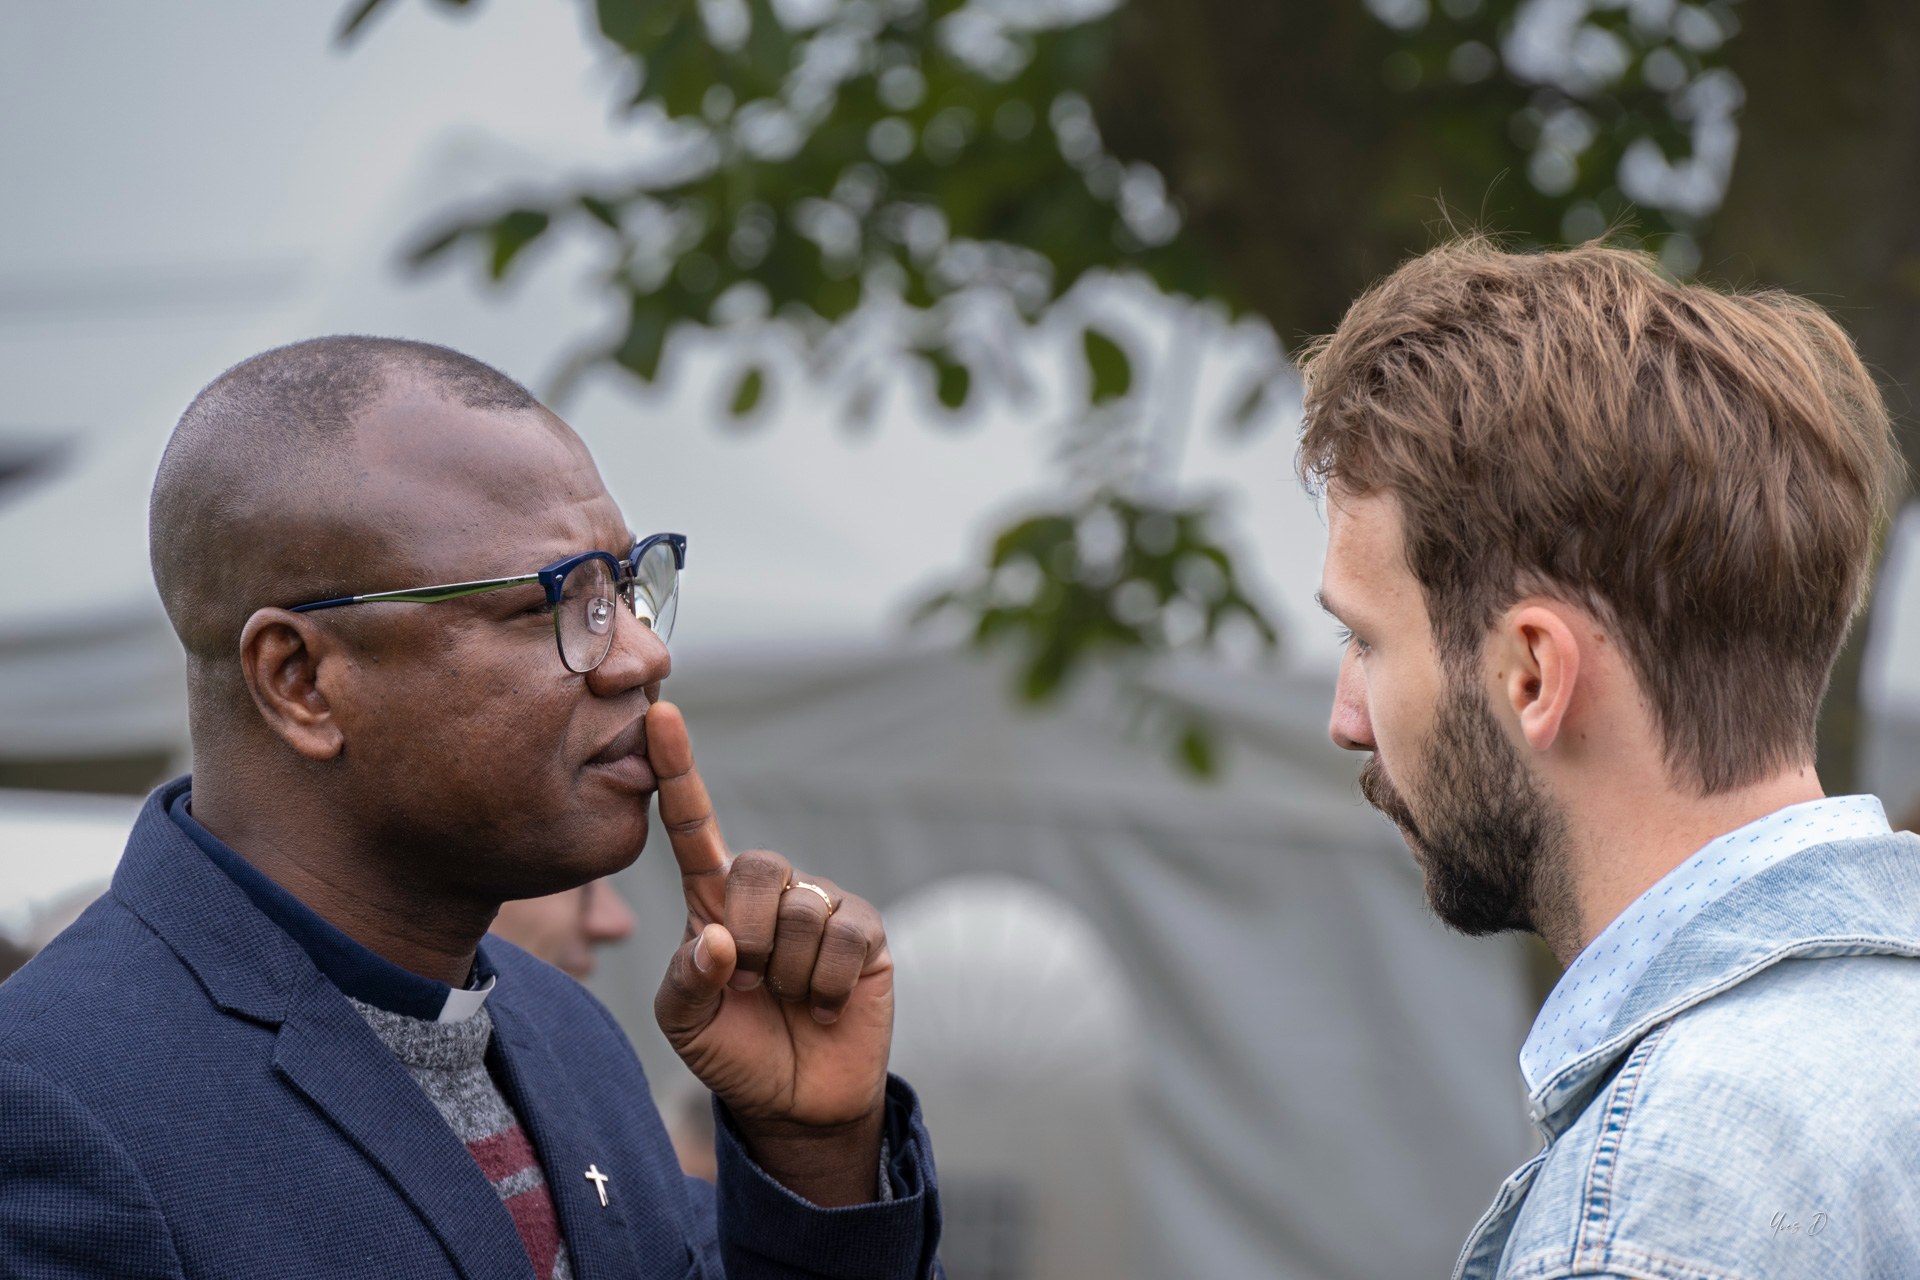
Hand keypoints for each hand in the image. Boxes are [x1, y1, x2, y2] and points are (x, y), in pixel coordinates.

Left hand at [646, 702, 892, 1203]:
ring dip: (788, 972)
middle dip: (749, 933)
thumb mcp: (684, 1022)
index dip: (678, 770)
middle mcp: (770, 890)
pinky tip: (821, 1004)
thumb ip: (685, 979)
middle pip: (757, 866)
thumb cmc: (730, 1048)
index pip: (693, 824)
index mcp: (713, 898)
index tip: (660, 713)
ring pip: (803, 910)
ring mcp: (822, 905)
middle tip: (750, 981)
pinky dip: (824, 985)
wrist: (794, 1100)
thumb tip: (719, 939)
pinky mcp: (866, 932)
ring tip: (787, 997)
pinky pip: (843, 938)